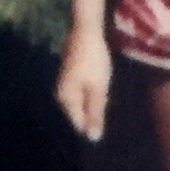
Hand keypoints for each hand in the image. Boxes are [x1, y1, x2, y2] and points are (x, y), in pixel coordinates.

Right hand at [55, 27, 113, 141]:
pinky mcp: (70, 78)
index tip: (107, 121)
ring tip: (106, 98)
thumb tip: (93, 139)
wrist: (86, 31)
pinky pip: (81, 94)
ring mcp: (65, 86)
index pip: (78, 125)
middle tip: (109, 106)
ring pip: (80, 104)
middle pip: (78, 115)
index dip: (93, 126)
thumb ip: (95, 114)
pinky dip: (91, 94)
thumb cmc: (93, 61)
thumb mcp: (98, 89)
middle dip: (93, 115)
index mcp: (66, 100)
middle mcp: (61, 96)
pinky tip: (101, 89)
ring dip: (93, 104)